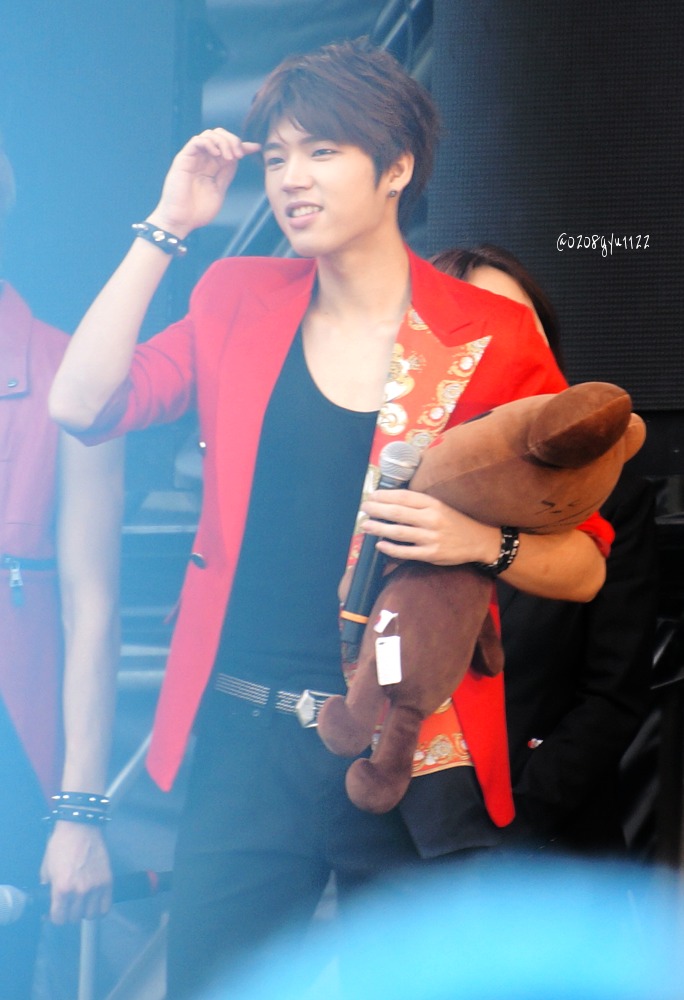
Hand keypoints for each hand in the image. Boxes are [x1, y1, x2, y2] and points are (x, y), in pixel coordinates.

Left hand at [40, 822, 112, 923]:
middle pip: (74, 918)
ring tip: (84, 902)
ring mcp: (96, 887)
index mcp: (62, 889)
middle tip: (70, 903)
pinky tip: (95, 902)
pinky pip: (106, 907)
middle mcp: (80, 892)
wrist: (80, 828)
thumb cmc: (60, 846)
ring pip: (91, 915)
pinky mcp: (108, 882)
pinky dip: (100, 908)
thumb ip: (48, 888)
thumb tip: (49, 903)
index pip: (59, 919)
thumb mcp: (46, 869)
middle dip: (70, 913)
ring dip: (85, 911)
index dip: (56, 916)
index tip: (57, 911)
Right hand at [148, 128, 261, 236]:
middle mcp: (203, 159)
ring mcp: (193, 158)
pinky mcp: (183, 159)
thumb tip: (237, 158)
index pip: (228, 148)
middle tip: (240, 155)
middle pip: (219, 135)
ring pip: (209, 134)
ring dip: (223, 142)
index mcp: (212, 167)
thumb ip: (227, 173)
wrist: (181, 221)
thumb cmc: (197, 211)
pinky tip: (217, 154)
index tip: (257, 148)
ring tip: (229, 157)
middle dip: (233, 141)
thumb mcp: (219, 190)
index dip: (242, 145)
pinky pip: (196, 141)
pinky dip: (209, 143)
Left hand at [360, 489, 500, 566]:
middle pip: (398, 512)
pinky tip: (380, 544)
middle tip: (364, 508)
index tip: (372, 495)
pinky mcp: (431, 554)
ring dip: (379, 528)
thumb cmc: (456, 521)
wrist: (480, 540)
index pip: (404, 497)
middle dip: (377, 509)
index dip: (385, 495)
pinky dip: (391, 548)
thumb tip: (392, 501)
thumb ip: (420, 504)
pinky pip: (406, 552)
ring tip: (365, 525)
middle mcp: (431, 519)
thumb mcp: (441, 506)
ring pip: (399, 532)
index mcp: (433, 504)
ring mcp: (431, 537)